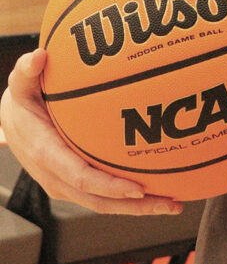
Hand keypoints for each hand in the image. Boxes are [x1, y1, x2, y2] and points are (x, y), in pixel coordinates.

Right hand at [0, 49, 183, 215]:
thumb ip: (28, 70)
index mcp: (47, 154)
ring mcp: (66, 184)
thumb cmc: (23, 100)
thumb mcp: (21, 83)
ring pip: (103, 204)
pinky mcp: (74, 185)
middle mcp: (57, 176)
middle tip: (171, 203)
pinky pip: (102, 197)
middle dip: (135, 205)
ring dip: (137, 207)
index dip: (110, 186)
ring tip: (173, 203)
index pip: (81, 177)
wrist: (11, 122)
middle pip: (99, 200)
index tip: (138, 187)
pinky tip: (157, 190)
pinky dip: (128, 199)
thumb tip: (38, 56)